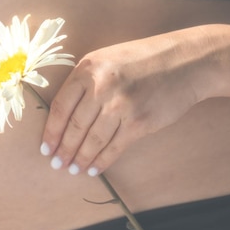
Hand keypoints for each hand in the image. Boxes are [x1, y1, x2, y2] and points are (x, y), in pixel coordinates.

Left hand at [40, 31, 208, 175]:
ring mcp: (121, 105)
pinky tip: (94, 168)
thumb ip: (85, 82)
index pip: (60, 106)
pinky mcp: (140, 121)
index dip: (51, 131)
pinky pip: (114, 146)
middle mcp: (101, 86)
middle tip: (57, 163)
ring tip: (73, 169)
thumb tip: (63, 117)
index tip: (45, 147)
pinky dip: (102, 160)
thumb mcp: (106, 60)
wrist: (185, 62)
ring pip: (93, 139)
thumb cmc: (142, 60)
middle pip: (74, 126)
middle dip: (64, 149)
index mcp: (88, 68)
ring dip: (81, 158)